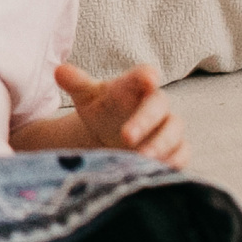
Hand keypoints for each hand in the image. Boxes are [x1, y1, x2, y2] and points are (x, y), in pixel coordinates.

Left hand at [56, 62, 188, 164]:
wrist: (112, 136)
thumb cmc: (103, 110)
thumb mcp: (87, 97)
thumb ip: (76, 83)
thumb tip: (59, 71)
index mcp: (136, 85)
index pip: (144, 75)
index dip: (146, 77)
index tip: (148, 79)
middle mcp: (157, 103)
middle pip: (159, 106)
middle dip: (144, 121)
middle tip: (125, 137)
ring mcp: (168, 126)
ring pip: (173, 132)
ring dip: (160, 145)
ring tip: (141, 159)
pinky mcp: (176, 149)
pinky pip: (182, 154)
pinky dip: (173, 162)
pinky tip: (157, 171)